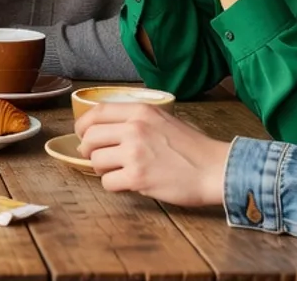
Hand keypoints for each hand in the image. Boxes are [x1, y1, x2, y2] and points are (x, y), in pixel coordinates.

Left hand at [75, 102, 228, 206]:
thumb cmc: (193, 148)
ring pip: (96, 161)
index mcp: (141, 111)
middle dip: (88, 150)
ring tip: (117, 171)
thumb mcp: (164, 119)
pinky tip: (127, 184)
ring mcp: (134, 153)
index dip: (82, 124)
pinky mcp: (137, 177)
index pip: (96, 112)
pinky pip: (107, 182)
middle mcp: (134, 129)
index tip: (81, 134)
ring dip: (102, 169)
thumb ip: (137, 120)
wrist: (216, 169)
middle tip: (97, 157)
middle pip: (90, 137)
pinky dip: (113, 185)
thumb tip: (106, 131)